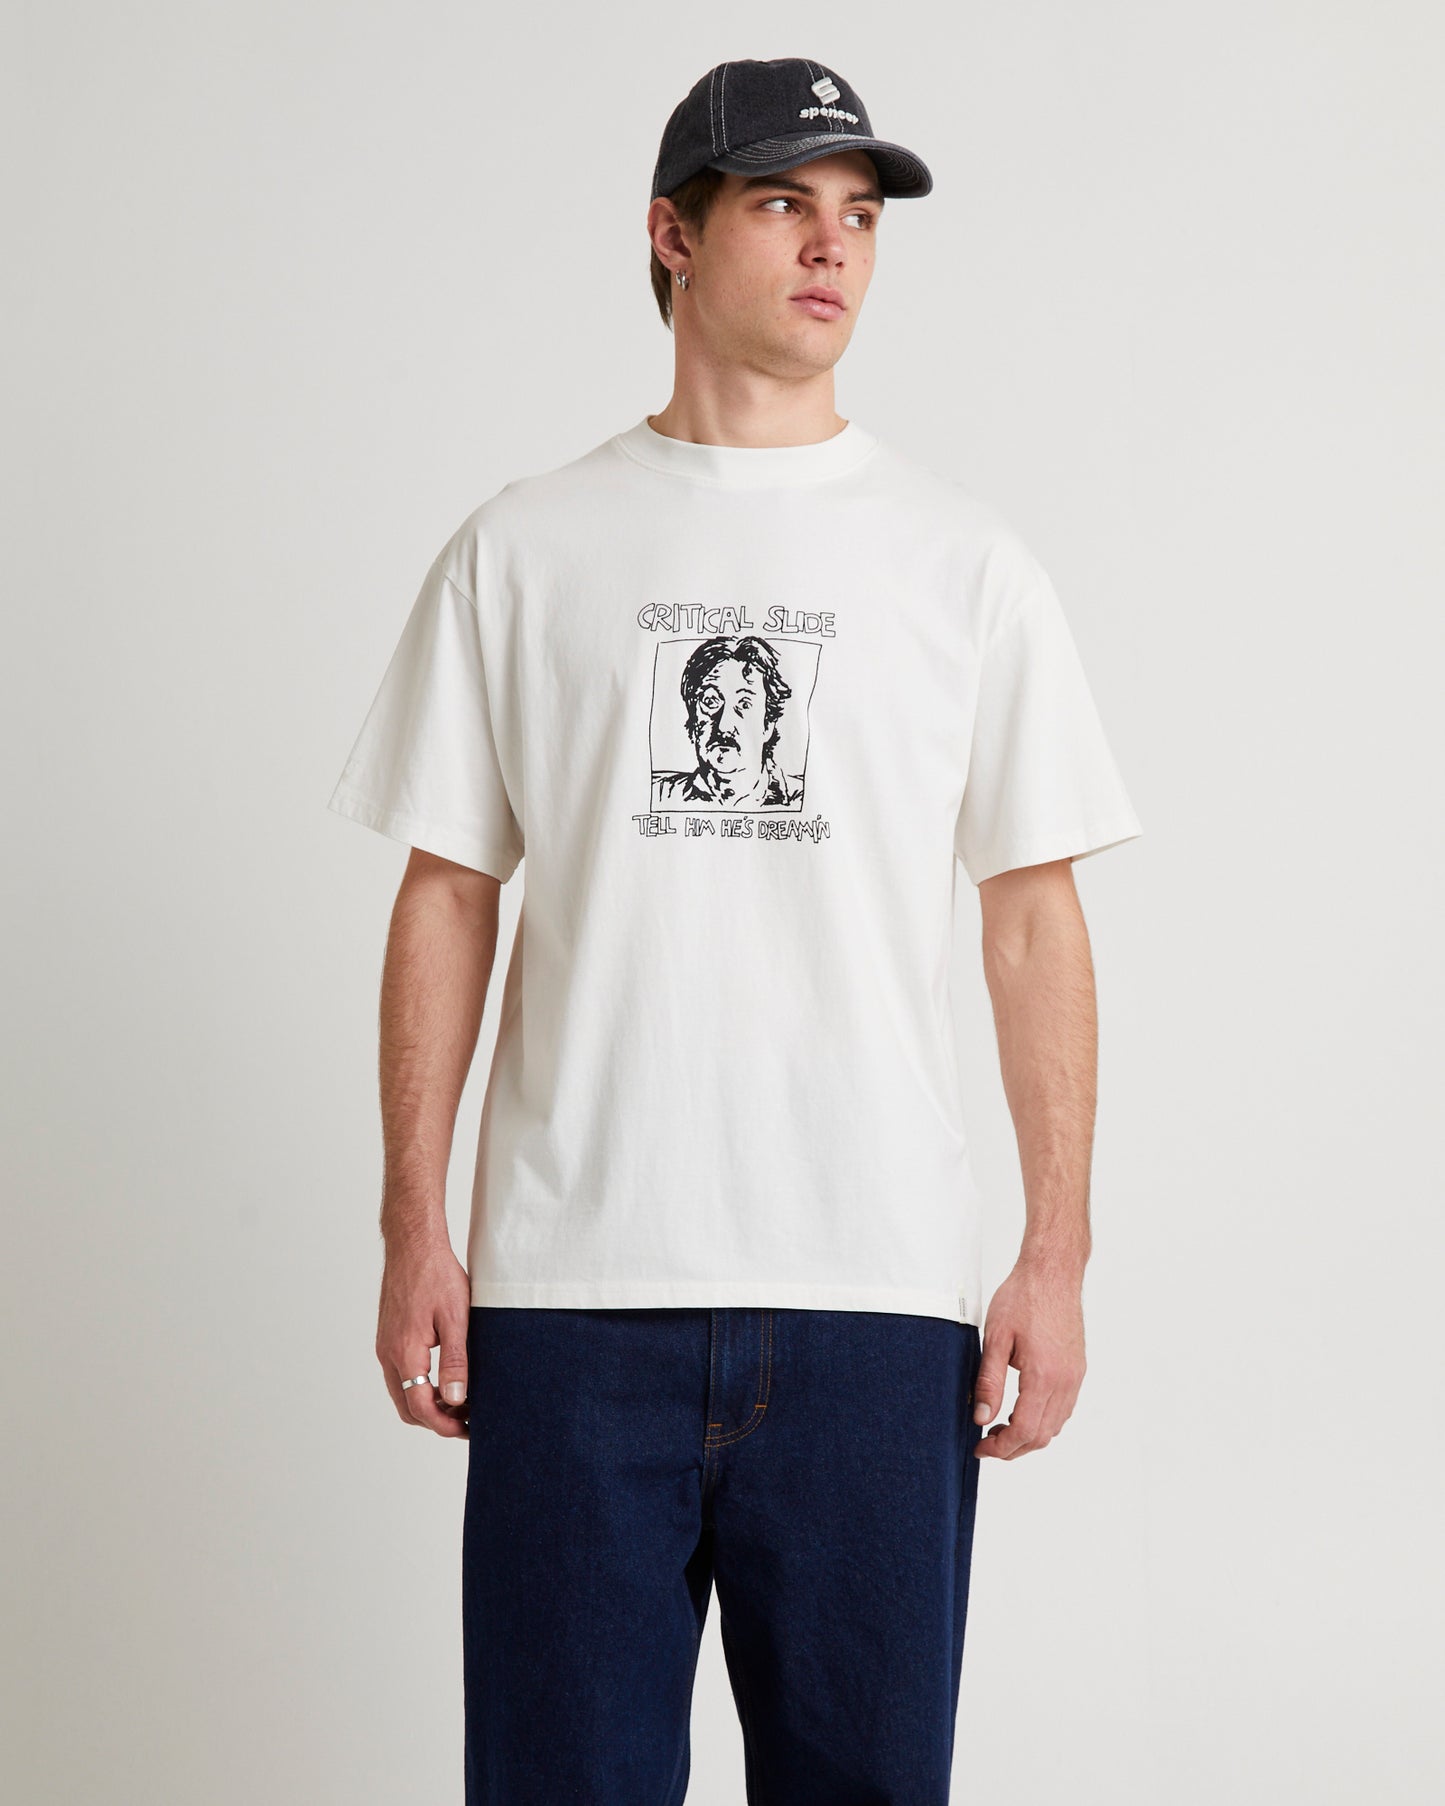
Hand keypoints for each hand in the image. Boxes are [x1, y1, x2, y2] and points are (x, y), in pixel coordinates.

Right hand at [376, 1240, 471, 1437]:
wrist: (413, 1245)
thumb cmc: (437, 1275)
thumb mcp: (456, 1318)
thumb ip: (455, 1361)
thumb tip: (456, 1399)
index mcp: (405, 1352)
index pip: (420, 1407)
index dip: (444, 1425)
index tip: (468, 1430)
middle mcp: (388, 1353)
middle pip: (406, 1406)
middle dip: (435, 1419)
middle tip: (466, 1419)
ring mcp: (385, 1345)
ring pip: (401, 1390)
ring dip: (427, 1403)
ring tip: (460, 1400)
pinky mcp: (388, 1336)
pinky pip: (399, 1373)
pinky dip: (419, 1385)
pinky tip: (444, 1377)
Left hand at [972, 1256, 1085, 1459]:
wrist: (1053, 1272)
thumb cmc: (1023, 1297)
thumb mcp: (995, 1338)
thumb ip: (989, 1382)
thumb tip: (981, 1417)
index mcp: (1044, 1376)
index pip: (1024, 1431)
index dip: (1000, 1448)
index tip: (980, 1447)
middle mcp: (1066, 1382)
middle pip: (1042, 1436)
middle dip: (1013, 1447)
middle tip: (986, 1442)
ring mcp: (1075, 1376)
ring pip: (1055, 1425)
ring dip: (1029, 1435)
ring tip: (1000, 1427)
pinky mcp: (1077, 1369)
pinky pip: (1063, 1409)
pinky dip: (1043, 1420)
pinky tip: (1022, 1410)